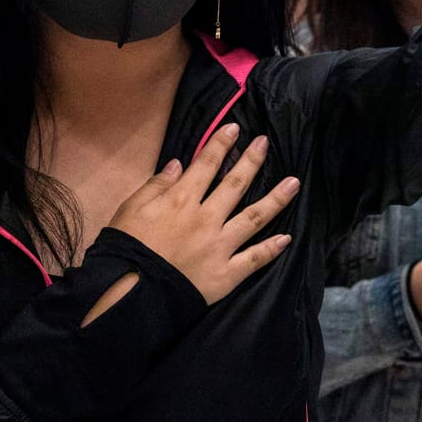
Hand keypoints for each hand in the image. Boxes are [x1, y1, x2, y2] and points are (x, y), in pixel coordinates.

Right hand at [103, 125, 298, 305]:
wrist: (132, 293)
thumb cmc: (127, 248)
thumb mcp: (131, 209)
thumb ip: (156, 185)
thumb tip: (177, 164)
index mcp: (181, 201)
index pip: (206, 165)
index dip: (221, 144)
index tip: (235, 128)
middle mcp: (206, 219)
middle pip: (234, 185)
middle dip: (251, 161)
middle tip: (265, 143)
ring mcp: (220, 247)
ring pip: (253, 218)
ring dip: (275, 199)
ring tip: (294, 183)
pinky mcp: (226, 274)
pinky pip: (254, 259)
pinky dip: (271, 249)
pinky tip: (287, 238)